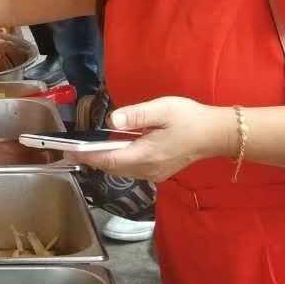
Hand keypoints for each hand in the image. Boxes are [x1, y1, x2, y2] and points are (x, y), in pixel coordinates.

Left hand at [67, 97, 232, 182]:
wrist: (216, 134)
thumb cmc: (189, 118)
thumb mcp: (161, 109)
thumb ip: (135, 115)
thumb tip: (111, 121)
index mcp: (146, 155)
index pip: (108, 160)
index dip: (87, 156)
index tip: (68, 151)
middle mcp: (148, 170)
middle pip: (112, 168)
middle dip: (92, 159)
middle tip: (72, 148)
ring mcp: (155, 173)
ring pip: (122, 171)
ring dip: (104, 161)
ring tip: (87, 149)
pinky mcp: (159, 172)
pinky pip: (132, 170)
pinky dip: (118, 162)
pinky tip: (113, 150)